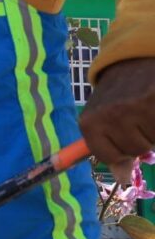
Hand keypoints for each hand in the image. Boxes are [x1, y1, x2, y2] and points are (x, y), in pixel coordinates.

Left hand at [80, 58, 154, 184]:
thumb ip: (109, 148)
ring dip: (153, 130)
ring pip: (152, 141)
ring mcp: (134, 107)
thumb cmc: (116, 96)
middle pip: (135, 150)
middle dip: (140, 138)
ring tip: (146, 110)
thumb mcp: (103, 121)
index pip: (110, 157)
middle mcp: (109, 115)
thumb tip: (122, 177)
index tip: (122, 135)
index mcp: (90, 123)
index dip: (121, 151)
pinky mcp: (153, 99)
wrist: (132, 60)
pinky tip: (154, 106)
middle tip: (137, 117)